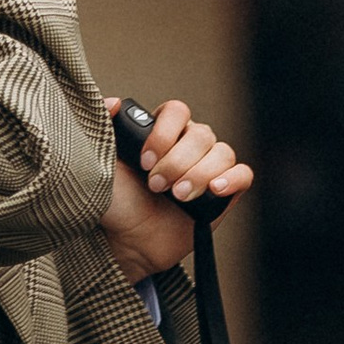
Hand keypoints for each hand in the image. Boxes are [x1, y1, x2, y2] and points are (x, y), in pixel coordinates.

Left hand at [100, 95, 252, 282]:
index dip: (164, 133)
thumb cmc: (114, 201)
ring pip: (222, 153)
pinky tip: (214, 190)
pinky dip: (232, 179)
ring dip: (199, 174)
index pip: (176, 111)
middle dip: (177, 162)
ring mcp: (208, 167)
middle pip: (201, 134)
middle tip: (156, 185)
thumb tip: (114, 102)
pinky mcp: (224, 193)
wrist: (127, 242)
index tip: (144, 161)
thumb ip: (103, 128)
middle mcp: (188, 144)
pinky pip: (244, 175)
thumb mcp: (100, 162)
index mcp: (161, 131)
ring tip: (178, 197)